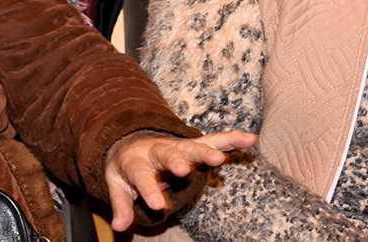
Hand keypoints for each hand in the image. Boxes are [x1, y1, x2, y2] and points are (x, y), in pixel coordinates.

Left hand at [103, 129, 256, 231]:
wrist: (132, 141)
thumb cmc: (127, 168)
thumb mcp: (117, 185)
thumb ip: (121, 205)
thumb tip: (119, 227)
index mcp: (137, 160)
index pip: (141, 175)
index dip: (149, 190)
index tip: (158, 206)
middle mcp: (158, 149)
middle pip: (168, 153)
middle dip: (177, 161)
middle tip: (183, 170)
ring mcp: (178, 146)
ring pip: (193, 146)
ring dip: (206, 151)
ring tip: (219, 158)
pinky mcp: (194, 145)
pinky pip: (214, 140)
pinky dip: (231, 139)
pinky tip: (250, 140)